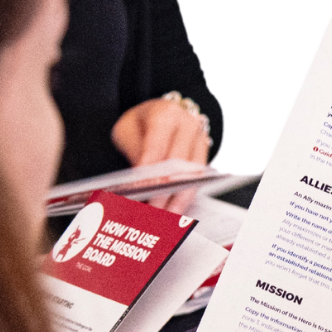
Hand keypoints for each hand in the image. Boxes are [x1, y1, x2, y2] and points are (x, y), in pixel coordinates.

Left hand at [111, 97, 210, 212]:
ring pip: (192, 176)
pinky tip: (173, 211)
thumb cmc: (141, 123)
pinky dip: (184, 198)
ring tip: (163, 218)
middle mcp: (188, 125)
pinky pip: (196, 181)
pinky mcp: (204, 155)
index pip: (157, 148)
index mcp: (166, 114)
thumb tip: (138, 183)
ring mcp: (200, 140)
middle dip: (164, 192)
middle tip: (149, 212)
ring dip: (178, 200)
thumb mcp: (127, 131)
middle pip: (179, 164)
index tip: (139, 193)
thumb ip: (134, 153)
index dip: (149, 173)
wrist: (160, 113)